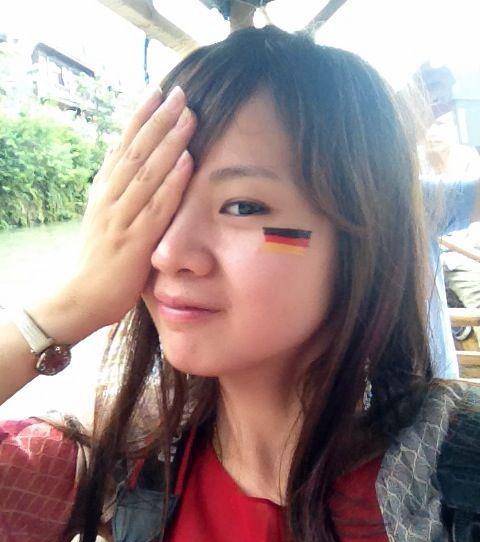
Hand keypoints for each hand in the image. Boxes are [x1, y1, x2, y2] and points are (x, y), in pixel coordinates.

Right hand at [66, 85, 195, 330]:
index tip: (158, 90)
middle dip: (158, 119)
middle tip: (180, 92)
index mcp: (103, 190)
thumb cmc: (99, 258)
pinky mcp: (134, 242)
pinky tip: (187, 160)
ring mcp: (120, 219)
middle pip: (136, 151)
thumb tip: (126, 157)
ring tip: (189, 116)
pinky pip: (156, 207)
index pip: (122, 145)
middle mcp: (109, 198)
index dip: (140, 116)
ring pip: (147, 172)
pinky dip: (172, 182)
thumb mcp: (103, 216)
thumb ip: (116, 190)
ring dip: (169, 142)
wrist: (81, 296)